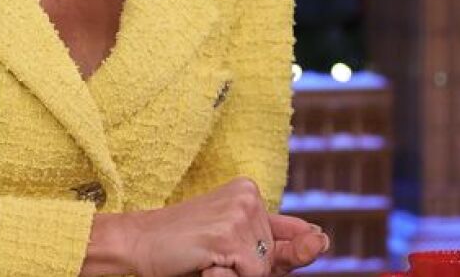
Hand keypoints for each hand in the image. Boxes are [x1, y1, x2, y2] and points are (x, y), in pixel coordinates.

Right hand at [118, 177, 330, 276]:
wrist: (136, 243)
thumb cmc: (183, 247)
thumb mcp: (236, 244)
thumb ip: (280, 247)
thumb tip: (324, 241)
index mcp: (249, 192)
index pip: (291, 235)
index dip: (275, 255)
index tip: (229, 249)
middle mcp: (248, 196)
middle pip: (275, 258)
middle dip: (249, 270)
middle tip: (211, 257)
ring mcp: (238, 214)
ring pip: (264, 269)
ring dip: (237, 275)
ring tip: (206, 259)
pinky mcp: (227, 235)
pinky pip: (250, 276)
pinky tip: (203, 264)